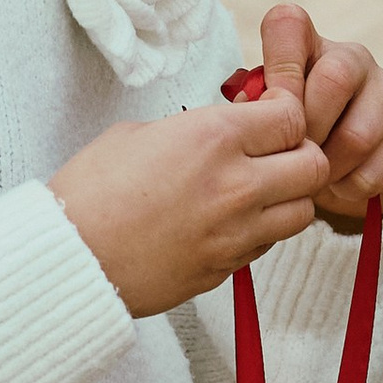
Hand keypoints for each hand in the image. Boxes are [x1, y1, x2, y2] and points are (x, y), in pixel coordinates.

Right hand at [50, 90, 328, 318]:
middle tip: (274, 152)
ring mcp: (235, 233)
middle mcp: (236, 185)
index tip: (269, 115)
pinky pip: (267, 245)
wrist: (68, 258)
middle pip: (314, 165)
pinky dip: (260, 230)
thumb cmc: (90, 189)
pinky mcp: (226, 269)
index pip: (292, 117)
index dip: (284, 113)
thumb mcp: (140, 133)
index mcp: (214, 137)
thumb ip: (196, 129)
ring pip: (302, 212)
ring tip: (257, 190)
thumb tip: (225, 129)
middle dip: (300, 153)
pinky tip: (228, 221)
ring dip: (288, 197)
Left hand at [259, 4, 382, 230]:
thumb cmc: (296, 138)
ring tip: (314, 179)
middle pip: (333, 79)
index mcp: (309, 45)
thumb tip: (249, 109)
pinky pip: (377, 168)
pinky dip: (351, 188)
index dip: (277, 61)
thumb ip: (256, 109)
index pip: (288, 24)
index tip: (270, 105)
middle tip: (293, 158)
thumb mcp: (270, 120)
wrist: (343, 172)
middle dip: (308, 131)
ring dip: (328, 169)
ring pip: (358, 134)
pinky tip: (341, 186)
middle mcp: (353, 57)